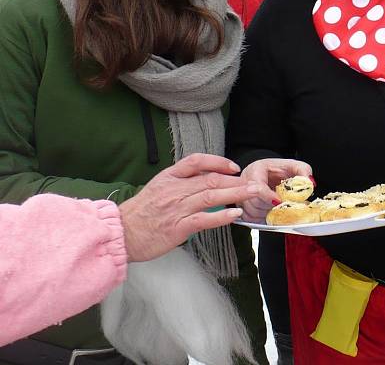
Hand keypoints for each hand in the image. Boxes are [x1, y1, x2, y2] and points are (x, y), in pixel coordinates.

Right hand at [118, 153, 259, 261]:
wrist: (120, 234)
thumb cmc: (140, 214)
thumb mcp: (157, 189)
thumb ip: (180, 183)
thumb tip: (206, 181)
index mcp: (168, 178)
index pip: (196, 162)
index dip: (217, 162)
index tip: (234, 167)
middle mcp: (174, 190)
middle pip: (209, 179)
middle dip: (235, 180)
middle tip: (254, 183)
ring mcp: (176, 208)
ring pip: (211, 196)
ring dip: (235, 194)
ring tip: (252, 194)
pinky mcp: (177, 227)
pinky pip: (204, 219)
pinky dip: (221, 216)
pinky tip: (235, 215)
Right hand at [238, 158, 312, 221]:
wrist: (270, 173)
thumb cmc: (279, 170)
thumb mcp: (294, 166)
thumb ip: (303, 171)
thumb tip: (309, 183)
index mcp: (256, 170)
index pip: (257, 187)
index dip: (269, 197)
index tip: (279, 201)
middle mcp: (245, 182)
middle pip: (254, 203)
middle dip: (270, 207)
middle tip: (281, 205)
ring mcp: (241, 195)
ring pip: (251, 212)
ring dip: (266, 213)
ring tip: (275, 207)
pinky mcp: (242, 206)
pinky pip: (249, 218)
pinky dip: (260, 218)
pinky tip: (268, 211)